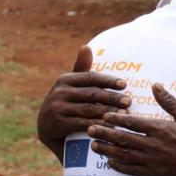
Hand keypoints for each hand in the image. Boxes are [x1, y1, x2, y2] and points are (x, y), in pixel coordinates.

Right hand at [37, 46, 128, 161]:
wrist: (46, 129)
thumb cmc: (66, 104)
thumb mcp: (71, 86)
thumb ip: (81, 69)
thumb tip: (86, 47)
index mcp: (65, 80)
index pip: (90, 77)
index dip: (108, 81)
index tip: (124, 85)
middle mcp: (59, 92)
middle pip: (92, 93)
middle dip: (112, 98)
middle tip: (129, 101)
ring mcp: (57, 108)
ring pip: (88, 109)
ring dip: (108, 112)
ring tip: (125, 115)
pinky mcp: (56, 124)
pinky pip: (81, 124)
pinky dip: (97, 126)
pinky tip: (110, 128)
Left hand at [89, 83, 175, 175]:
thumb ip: (169, 102)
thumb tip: (155, 85)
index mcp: (162, 129)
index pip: (133, 123)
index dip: (116, 119)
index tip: (104, 115)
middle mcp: (154, 145)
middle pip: (123, 139)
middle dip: (104, 134)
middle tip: (89, 129)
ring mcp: (154, 161)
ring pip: (124, 155)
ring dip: (107, 150)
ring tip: (94, 146)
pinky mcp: (157, 174)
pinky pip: (133, 170)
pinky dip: (120, 166)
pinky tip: (110, 162)